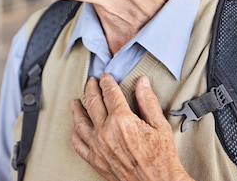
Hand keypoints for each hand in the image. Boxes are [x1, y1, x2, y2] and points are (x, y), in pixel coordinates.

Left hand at [70, 74, 193, 180]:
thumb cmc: (162, 159)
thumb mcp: (160, 126)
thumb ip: (148, 101)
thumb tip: (142, 82)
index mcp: (122, 121)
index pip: (110, 93)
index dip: (107, 82)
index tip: (106, 77)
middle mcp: (106, 132)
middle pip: (93, 103)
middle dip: (91, 89)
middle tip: (91, 82)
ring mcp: (98, 147)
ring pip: (80, 122)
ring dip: (77, 108)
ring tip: (76, 101)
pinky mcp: (96, 160)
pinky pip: (78, 143)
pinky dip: (75, 132)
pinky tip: (75, 127)